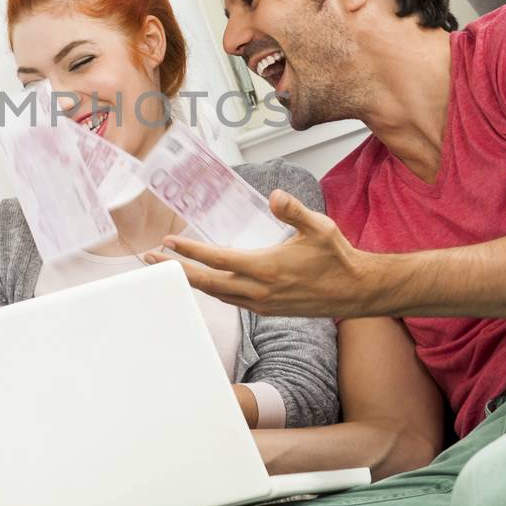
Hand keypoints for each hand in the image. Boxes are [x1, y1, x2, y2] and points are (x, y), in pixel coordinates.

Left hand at [144, 188, 381, 317]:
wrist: (356, 291)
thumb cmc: (337, 258)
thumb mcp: (320, 227)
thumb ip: (294, 211)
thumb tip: (275, 196)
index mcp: (266, 268)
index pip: (217, 259)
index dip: (190, 251)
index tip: (168, 242)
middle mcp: (259, 290)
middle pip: (206, 282)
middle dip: (175, 270)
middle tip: (149, 259)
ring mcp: (261, 303)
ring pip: (215, 293)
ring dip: (191, 280)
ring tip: (169, 267)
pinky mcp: (266, 309)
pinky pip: (230, 300)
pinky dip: (211, 289)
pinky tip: (204, 279)